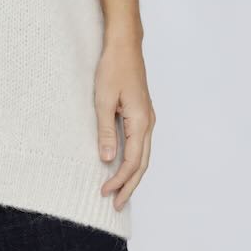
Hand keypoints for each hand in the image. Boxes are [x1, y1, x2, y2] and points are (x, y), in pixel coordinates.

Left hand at [94, 38, 155, 209]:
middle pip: (143, 164)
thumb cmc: (113, 68)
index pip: (133, 161)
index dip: (119, 180)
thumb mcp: (103, 100)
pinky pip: (141, 144)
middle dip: (129, 186)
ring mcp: (147, 118)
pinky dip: (133, 160)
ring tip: (119, 192)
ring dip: (132, 175)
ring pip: (144, 155)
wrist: (125, 45)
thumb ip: (105, 131)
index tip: (104, 193)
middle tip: (115, 205)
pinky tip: (123, 166)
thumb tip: (108, 160)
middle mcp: (148, 122)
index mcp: (140, 121)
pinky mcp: (141, 113)